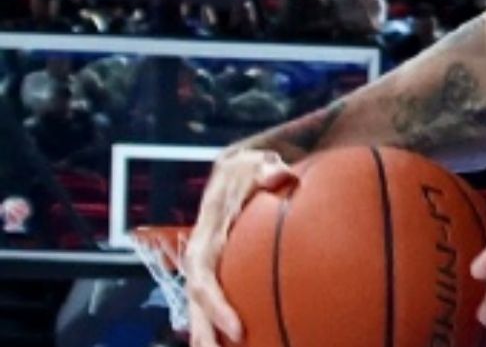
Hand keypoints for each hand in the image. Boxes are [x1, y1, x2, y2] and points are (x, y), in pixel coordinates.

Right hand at [183, 149, 297, 346]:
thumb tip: (281, 175)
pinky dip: (220, 323)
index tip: (237, 330)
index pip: (203, 278)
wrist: (234, 169)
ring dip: (207, 335)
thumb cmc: (251, 169)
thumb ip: (267, 171)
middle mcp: (201, 255)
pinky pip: (214, 300)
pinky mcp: (216, 269)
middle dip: (205, 333)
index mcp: (206, 235)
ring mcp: (206, 264)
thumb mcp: (256, 164)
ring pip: (199, 307)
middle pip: (196, 303)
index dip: (216, 306)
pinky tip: (242, 341)